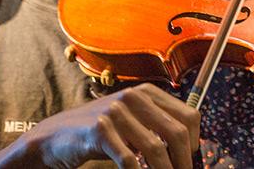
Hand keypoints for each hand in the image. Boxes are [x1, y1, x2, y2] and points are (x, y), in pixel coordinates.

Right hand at [0, 83, 200, 168]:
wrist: (58, 136)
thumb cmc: (102, 132)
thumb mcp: (133, 122)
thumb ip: (158, 127)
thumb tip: (191, 152)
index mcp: (147, 92)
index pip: (189, 117)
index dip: (195, 144)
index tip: (190, 163)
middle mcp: (134, 96)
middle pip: (176, 132)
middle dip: (184, 162)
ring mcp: (116, 111)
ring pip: (155, 150)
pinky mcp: (99, 130)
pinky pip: (129, 160)